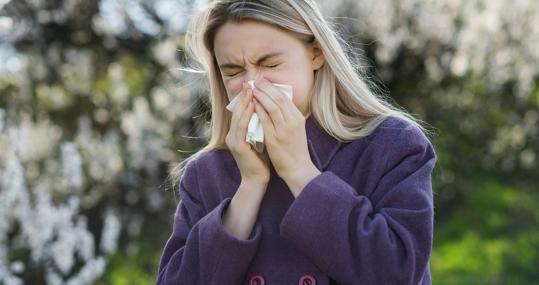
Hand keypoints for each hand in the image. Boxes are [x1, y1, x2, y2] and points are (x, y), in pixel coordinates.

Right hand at [225, 81, 270, 186]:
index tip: (254, 85)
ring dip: (244, 102)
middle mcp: (232, 135)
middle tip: (250, 82)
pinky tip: (252, 106)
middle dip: (244, 96)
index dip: (246, 98)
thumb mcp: (261, 138)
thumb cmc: (261, 160)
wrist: (257, 179)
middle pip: (237, 111)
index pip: (241, 112)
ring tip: (251, 90)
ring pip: (238, 117)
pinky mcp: (237, 146)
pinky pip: (241, 127)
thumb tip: (268, 110)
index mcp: (237, 133)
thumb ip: (261, 125)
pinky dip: (246, 115)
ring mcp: (233, 140)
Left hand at [251, 76, 319, 194]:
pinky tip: (252, 104)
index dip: (273, 87)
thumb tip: (278, 103)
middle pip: (279, 99)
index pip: (285, 98)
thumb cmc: (295, 150)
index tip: (264, 81)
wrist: (298, 168)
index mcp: (298, 118)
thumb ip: (288, 117)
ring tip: (252, 88)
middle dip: (266, 87)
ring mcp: (284, 130)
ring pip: (272, 107)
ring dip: (261, 96)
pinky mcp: (275, 139)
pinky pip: (265, 121)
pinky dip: (258, 110)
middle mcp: (292, 121)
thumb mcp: (296, 129)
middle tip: (256, 80)